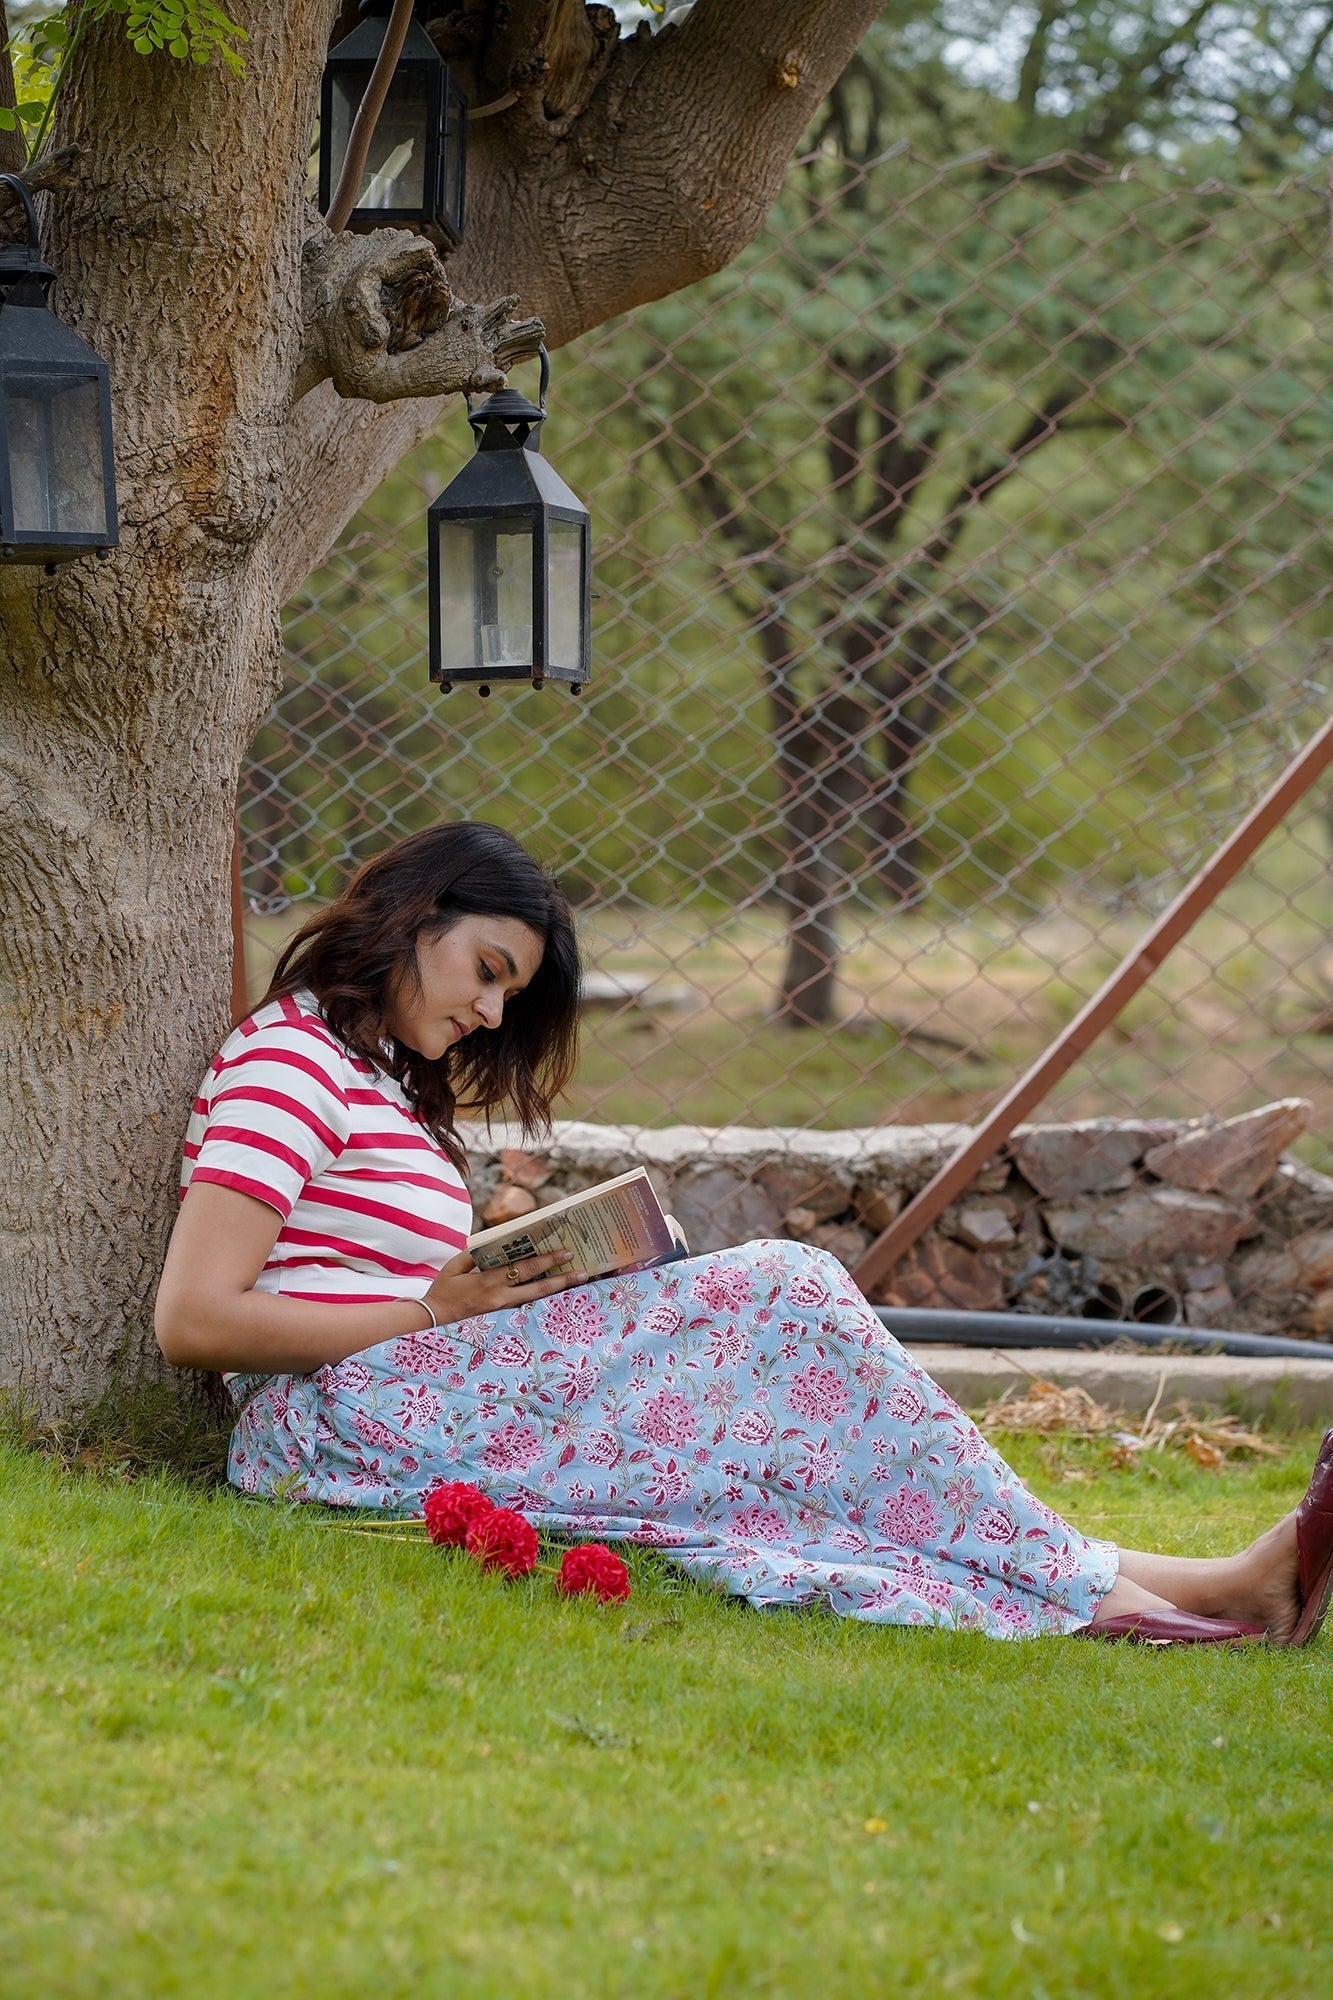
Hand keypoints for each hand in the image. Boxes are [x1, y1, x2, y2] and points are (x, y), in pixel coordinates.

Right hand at [422, 1248, 586, 1325]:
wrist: (434, 1318)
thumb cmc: (443, 1289)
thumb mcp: (454, 1266)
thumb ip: (474, 1254)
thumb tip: (493, 1242)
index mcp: (489, 1282)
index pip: (524, 1270)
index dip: (546, 1261)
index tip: (565, 1253)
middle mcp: (501, 1297)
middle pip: (538, 1288)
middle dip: (561, 1278)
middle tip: (582, 1270)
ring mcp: (503, 1309)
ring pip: (536, 1298)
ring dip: (558, 1290)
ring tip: (578, 1282)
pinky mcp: (502, 1315)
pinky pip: (526, 1304)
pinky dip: (543, 1297)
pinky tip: (556, 1292)